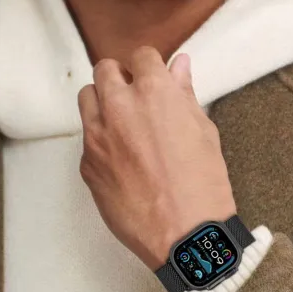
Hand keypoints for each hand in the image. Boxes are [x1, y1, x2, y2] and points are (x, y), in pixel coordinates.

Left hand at [77, 47, 236, 270]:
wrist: (184, 235)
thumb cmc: (203, 187)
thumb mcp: (204, 134)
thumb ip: (186, 95)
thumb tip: (180, 66)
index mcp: (155, 94)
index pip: (141, 56)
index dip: (150, 67)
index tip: (154, 78)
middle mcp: (120, 108)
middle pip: (105, 70)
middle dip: (122, 79)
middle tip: (138, 101)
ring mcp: (98, 137)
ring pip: (87, 99)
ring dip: (104, 103)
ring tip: (125, 126)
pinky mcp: (88, 165)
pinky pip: (87, 139)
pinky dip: (101, 140)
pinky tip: (122, 161)